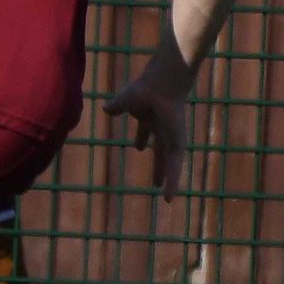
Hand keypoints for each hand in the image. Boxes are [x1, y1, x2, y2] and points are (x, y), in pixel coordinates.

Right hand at [104, 69, 188, 200]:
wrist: (162, 87)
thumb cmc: (144, 88)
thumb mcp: (125, 100)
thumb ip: (116, 106)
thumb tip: (106, 109)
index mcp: (150, 117)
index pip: (146, 132)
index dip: (141, 139)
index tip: (138, 148)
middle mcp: (162, 129)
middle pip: (160, 152)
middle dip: (158, 165)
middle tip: (157, 181)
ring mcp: (171, 138)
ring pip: (169, 163)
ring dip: (167, 178)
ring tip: (167, 197)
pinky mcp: (178, 144)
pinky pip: (175, 167)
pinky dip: (173, 181)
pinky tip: (168, 195)